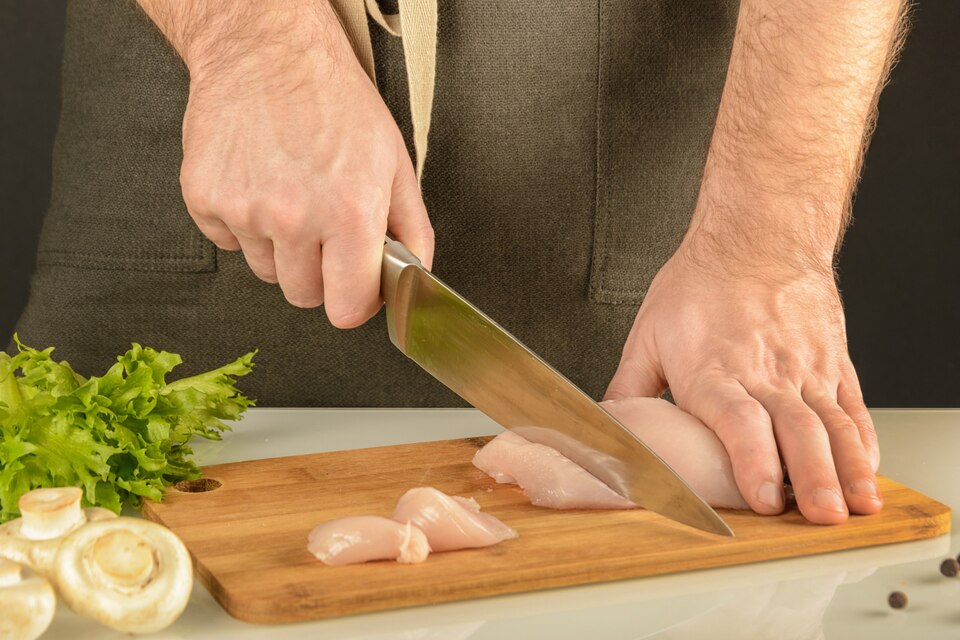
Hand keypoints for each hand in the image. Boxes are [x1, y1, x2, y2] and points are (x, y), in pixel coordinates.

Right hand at [175, 3, 433, 325]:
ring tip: (290, 195)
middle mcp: (294, 216)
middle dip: (318, 274)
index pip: (347, 309)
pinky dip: (242, 223)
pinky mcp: (203, 198)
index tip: (354, 286)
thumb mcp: (393, 160)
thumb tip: (415, 273)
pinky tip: (258, 183)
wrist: (266, 48)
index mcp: (349, 212)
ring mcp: (243, 209)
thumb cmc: (333, 98)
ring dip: (279, 248)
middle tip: (323, 228)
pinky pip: (227, 243)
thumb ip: (411, 227)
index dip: (354, 301)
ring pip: (265, 271)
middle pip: (303, 296)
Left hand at [604, 238, 881, 523]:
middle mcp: (764, 372)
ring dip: (846, 468)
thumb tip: (607, 429)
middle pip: (794, 430)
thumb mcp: (648, 335)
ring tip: (856, 505)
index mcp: (713, 370)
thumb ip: (630, 389)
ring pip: (831, 423)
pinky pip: (852, 406)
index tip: (764, 497)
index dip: (753, 461)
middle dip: (812, 478)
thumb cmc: (699, 284)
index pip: (739, 420)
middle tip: (822, 517)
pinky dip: (862, 441)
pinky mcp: (832, 362)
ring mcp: (804, 368)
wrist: (755, 235)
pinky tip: (865, 470)